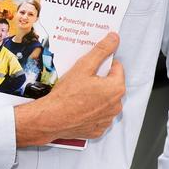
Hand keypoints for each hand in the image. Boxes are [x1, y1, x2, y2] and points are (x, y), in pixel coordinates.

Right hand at [14, 32, 125, 146]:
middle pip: (112, 85)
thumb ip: (102, 50)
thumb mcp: (84, 66)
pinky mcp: (98, 130)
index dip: (103, 65)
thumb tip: (114, 38)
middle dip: (101, 81)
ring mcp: (107, 119)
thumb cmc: (67, 94)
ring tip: (80, 94)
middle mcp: (116, 105)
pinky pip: (99, 116)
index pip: (117, 68)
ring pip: (106, 101)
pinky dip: (92, 111)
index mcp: (116, 88)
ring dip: (98, 97)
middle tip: (83, 81)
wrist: (51, 119)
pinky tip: (79, 107)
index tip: (91, 68)